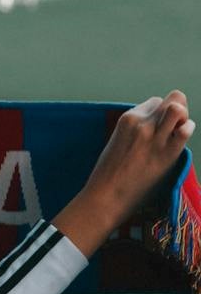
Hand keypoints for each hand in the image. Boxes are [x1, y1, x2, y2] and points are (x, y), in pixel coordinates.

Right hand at [55, 92, 193, 256]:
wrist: (107, 195)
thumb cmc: (109, 172)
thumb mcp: (118, 140)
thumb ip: (136, 129)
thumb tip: (154, 127)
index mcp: (127, 118)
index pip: (155, 102)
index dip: (159, 114)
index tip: (156, 127)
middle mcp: (142, 123)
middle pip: (171, 99)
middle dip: (176, 109)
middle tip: (173, 125)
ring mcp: (155, 136)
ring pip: (178, 108)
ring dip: (183, 117)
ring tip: (177, 130)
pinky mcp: (166, 152)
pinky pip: (185, 130)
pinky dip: (187, 130)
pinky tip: (179, 140)